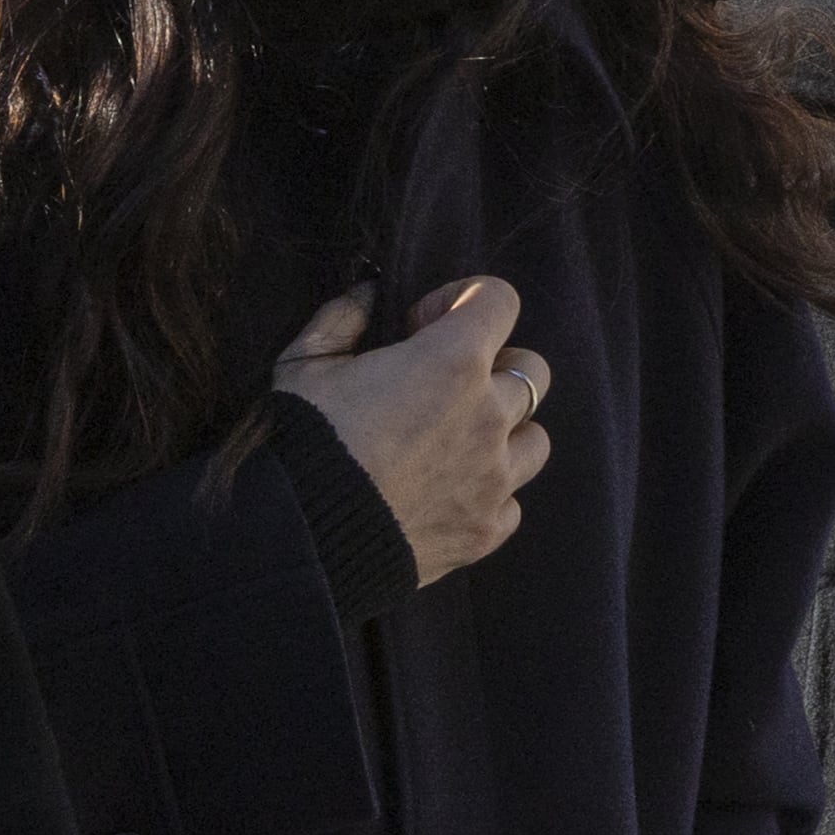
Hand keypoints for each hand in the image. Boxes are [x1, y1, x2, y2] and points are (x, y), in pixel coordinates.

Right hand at [273, 278, 550, 586]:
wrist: (299, 539)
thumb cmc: (302, 440)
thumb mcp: (303, 363)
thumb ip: (342, 318)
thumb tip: (367, 296)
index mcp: (451, 361)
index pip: (500, 300)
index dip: (461, 301)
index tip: (421, 326)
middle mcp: (488, 416)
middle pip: (531, 370)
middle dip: (493, 366)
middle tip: (443, 384)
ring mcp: (493, 478)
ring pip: (535, 440)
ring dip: (503, 433)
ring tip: (453, 442)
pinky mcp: (484, 531)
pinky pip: (511, 504)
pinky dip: (487, 495)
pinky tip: (445, 493)